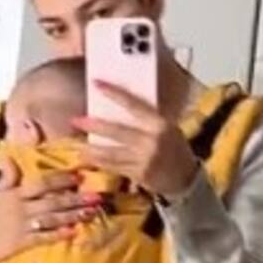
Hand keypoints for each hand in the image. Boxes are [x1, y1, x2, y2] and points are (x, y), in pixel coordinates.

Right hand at [0, 159, 92, 262]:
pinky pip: (43, 238)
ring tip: (91, 212)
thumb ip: (7, 176)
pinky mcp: (21, 243)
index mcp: (14, 194)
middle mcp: (20, 208)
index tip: (80, 176)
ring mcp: (21, 226)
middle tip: (97, 196)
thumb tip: (9, 156)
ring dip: (72, 215)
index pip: (42, 183)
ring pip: (52, 218)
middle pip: (52, 201)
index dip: (61, 179)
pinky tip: (74, 232)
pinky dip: (59, 234)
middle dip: (75, 198)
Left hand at [73, 82, 199, 199]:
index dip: (114, 94)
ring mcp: (145, 160)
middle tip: (77, 120)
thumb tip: (122, 103)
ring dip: (92, 149)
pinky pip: (114, 167)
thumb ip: (147, 118)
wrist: (186, 178)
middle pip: (118, 131)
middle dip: (95, 125)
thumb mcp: (167, 128)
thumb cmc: (175, 148)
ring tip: (76, 145)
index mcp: (160, 124)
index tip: (97, 84)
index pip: (134, 105)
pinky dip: (100, 162)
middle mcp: (152, 141)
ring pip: (112, 153)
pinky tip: (89, 158)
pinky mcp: (139, 175)